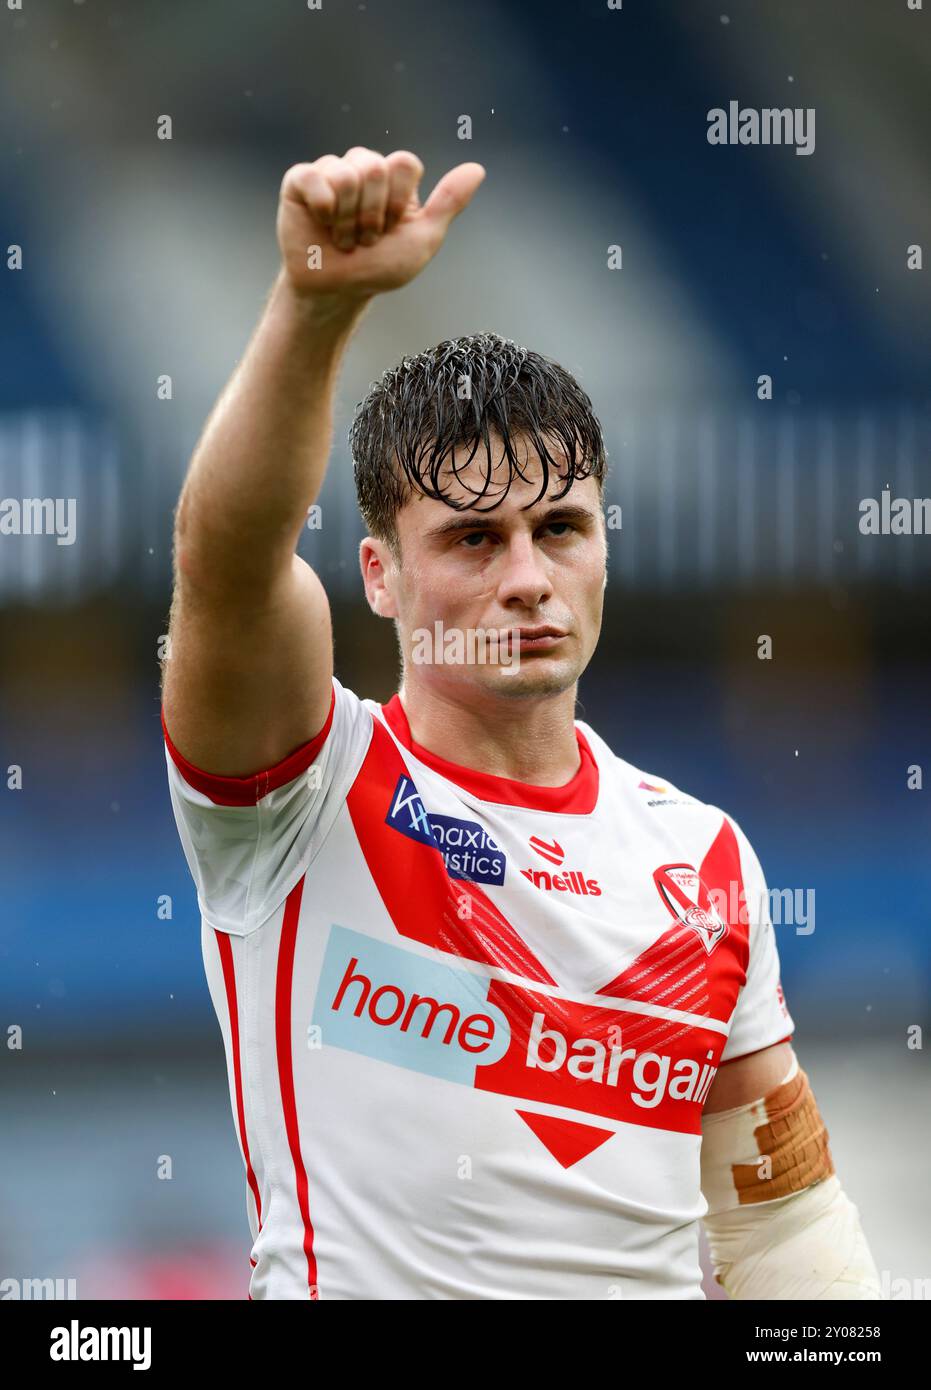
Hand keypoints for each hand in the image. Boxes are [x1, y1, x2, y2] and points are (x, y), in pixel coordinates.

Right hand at [276, 147, 484, 300]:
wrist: (340, 292)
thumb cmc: (379, 268)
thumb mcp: (422, 240)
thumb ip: (448, 203)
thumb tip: (478, 169)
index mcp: (394, 178)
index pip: (405, 163)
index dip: (399, 202)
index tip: (393, 229)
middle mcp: (363, 168)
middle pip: (376, 167)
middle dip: (373, 214)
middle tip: (365, 238)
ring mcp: (331, 172)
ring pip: (347, 174)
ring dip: (348, 219)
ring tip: (343, 238)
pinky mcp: (300, 182)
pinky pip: (314, 176)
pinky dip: (323, 207)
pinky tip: (322, 223)